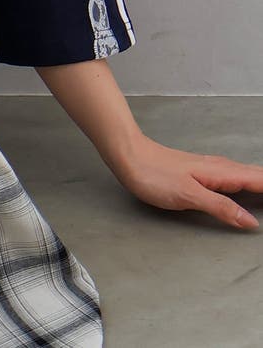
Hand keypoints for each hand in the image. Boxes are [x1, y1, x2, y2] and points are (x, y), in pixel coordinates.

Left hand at [115, 134, 262, 229]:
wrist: (128, 156)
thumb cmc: (153, 174)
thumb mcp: (189, 195)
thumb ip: (221, 207)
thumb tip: (251, 221)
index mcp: (222, 172)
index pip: (261, 180)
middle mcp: (221, 168)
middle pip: (259, 178)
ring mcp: (211, 170)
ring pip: (247, 177)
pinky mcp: (201, 174)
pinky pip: (234, 179)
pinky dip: (248, 184)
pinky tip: (249, 191)